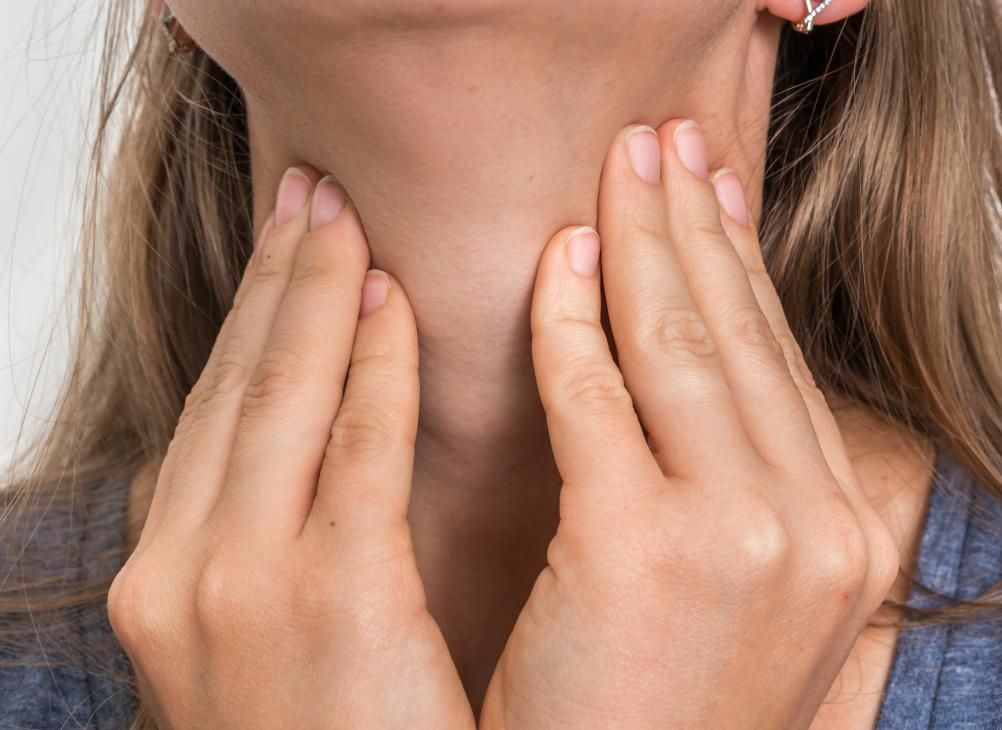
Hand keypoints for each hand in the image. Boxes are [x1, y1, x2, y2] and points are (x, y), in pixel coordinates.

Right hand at [107, 168, 473, 728]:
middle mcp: (182, 568)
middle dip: (275, 280)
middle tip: (310, 196)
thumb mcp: (264, 641)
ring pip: (281, 396)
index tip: (288, 250)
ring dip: (316, 295)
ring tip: (345, 218)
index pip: (215, 415)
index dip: (250, 320)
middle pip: (236, 387)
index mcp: (170, 578)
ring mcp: (240, 584)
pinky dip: (372, 368)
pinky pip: (356, 452)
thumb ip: (278, 544)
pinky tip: (393, 303)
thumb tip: (315, 460)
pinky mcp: (326, 602)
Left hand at [480, 120, 899, 728]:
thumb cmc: (664, 717)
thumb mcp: (745, 603)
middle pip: (742, 334)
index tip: (714, 194)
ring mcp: (742, 535)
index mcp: (844, 538)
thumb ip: (748, 496)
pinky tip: (558, 262)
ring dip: (643, 240)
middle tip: (663, 143)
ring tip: (618, 169)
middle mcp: (817, 527)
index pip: (781, 366)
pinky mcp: (643, 545)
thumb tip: (716, 392)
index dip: (743, 267)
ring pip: (681, 342)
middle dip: (698, 223)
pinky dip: (570, 319)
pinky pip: (595, 393)